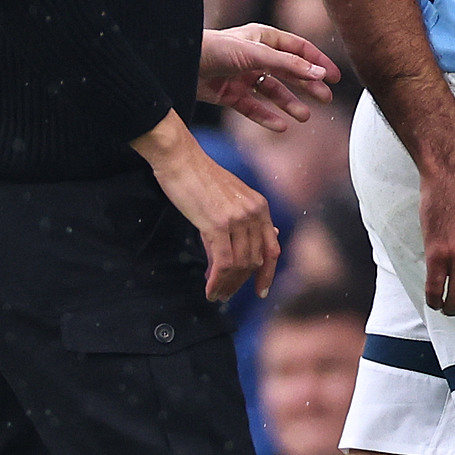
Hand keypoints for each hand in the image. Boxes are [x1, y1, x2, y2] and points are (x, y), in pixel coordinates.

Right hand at [131, 111, 279, 299]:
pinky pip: (223, 263)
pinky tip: (209, 289)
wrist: (181, 159)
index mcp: (260, 206)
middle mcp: (254, 213)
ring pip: (239, 265)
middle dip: (241, 282)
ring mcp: (238, 219)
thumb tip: (265, 238)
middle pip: (254, 261)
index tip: (261, 291)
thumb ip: (246, 219)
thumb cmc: (201, 177)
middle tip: (226, 295)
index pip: (272, 249)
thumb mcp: (231, 197)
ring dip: (228, 285)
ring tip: (216, 294)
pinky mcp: (218, 225)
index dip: (268, 274)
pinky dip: (217, 280)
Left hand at [199, 24, 337, 132]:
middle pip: (289, 72)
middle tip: (325, 99)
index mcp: (263, 38)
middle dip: (307, 85)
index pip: (299, 49)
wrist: (179, 63)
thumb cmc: (216, 48)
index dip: (317, 62)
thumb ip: (289, 65)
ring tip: (304, 117)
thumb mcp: (257, 53)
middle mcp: (255, 56)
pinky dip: (267, 117)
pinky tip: (281, 127)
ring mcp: (242, 75)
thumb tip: (320, 74)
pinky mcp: (229, 94)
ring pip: (272, 92)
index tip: (335, 78)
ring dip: (289, 103)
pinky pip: (253, 107)